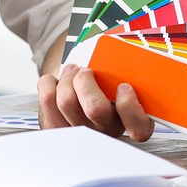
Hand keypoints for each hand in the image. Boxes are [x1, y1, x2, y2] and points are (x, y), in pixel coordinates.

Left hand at [38, 62, 154, 140]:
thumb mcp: (120, 79)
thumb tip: (123, 53)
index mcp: (128, 122)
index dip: (130, 106)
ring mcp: (79, 133)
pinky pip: (47, 100)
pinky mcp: (55, 128)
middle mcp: (105, 132)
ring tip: (72, 73)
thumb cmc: (104, 82)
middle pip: (95, 108)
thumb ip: (124, 73)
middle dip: (85, 80)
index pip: (138, 130)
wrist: (78, 93)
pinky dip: (49, 82)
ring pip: (67, 102)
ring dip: (67, 78)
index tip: (123, 86)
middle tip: (85, 72)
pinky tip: (57, 83)